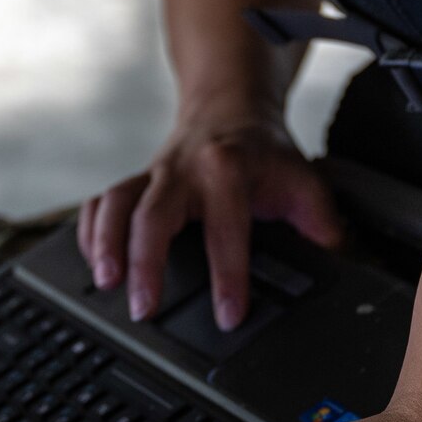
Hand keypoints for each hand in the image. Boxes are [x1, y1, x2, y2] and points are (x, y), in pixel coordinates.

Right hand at [79, 112, 341, 328]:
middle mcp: (183, 169)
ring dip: (104, 243)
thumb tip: (332, 255)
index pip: (226, 229)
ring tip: (104, 282)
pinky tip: (92, 261)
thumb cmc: (262, 152)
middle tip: (143, 308)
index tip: (228, 315)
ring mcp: (152, 173)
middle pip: (153, 213)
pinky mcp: (134, 180)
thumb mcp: (303, 178)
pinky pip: (99, 202)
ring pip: (115, 202)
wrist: (229, 107)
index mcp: (227, 170)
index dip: (228, 275)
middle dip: (145, 261)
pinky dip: (90, 231)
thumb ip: (319, 219)